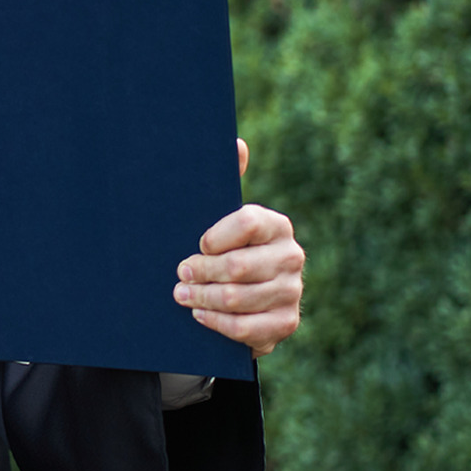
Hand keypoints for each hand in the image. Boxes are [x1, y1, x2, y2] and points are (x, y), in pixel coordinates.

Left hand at [173, 139, 304, 356]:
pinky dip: (217, 322)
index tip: (196, 244)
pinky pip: (245, 328)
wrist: (241, 298)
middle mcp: (291, 256)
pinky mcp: (285, 323)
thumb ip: (226, 181)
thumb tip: (236, 143)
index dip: (215, 236)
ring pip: (238, 298)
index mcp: (276, 225)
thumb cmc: (223, 250)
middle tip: (179, 274)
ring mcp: (291, 292)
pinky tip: (199, 315)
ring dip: (202, 298)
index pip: (247, 222)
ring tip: (181, 295)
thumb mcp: (219, 217)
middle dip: (200, 272)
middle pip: (238, 266)